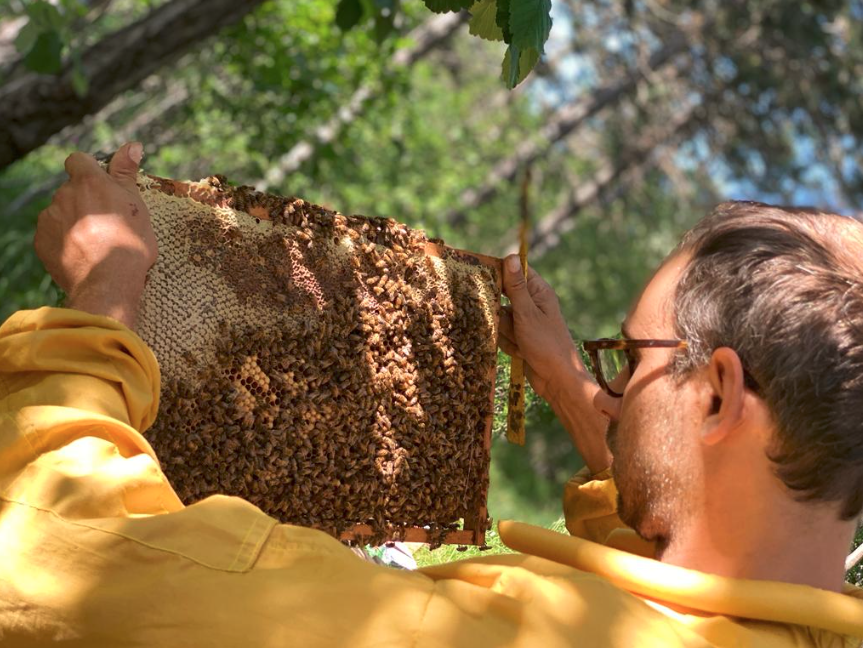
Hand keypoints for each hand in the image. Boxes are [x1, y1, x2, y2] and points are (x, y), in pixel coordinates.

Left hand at [34, 142, 156, 328]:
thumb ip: (127, 173)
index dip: (89, 170)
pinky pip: (52, 235)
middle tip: (107, 223)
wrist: (108, 282)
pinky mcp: (41, 241)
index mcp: (88, 182)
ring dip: (74, 221)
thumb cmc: (130, 243)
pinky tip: (82, 254)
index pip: (78, 160)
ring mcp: (49, 218)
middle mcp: (64, 195)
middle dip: (84, 201)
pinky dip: (64, 241)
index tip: (101, 186)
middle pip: (71, 190)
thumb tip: (133, 145)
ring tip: (96, 243)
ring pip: (61, 212)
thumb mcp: (137, 205)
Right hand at [498, 255, 588, 403]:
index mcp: (538, 292)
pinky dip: (508, 344)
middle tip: (510, 323)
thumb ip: (516, 287)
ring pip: (500, 318)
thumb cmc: (547, 344)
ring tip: (521, 342)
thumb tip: (511, 257)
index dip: (500, 273)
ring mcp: (525, 322)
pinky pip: (502, 335)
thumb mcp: (527, 313)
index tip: (483, 278)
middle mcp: (532, 304)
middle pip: (502, 297)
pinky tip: (521, 353)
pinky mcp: (519, 338)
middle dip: (501, 313)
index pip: (516, 271)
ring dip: (506, 332)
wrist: (557, 380)